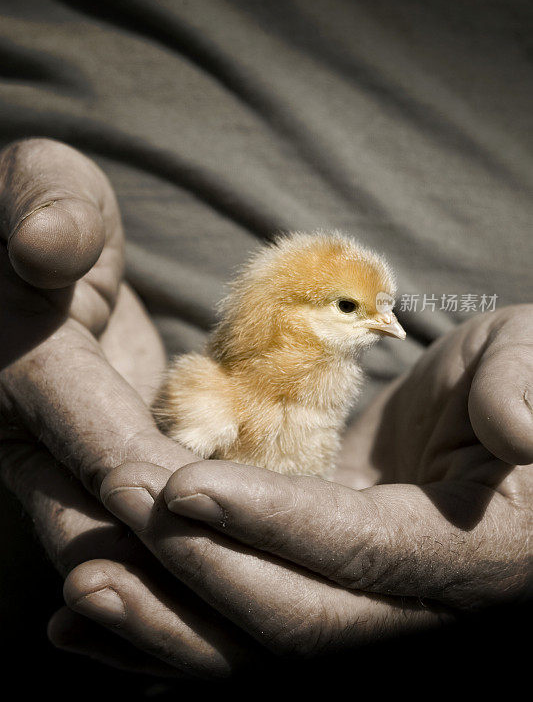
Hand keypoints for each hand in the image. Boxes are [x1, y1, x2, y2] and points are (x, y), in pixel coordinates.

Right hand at [0, 138, 258, 676]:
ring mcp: (64, 465)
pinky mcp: (100, 467)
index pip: (102, 451)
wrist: (37, 248)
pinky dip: (196, 549)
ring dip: (196, 575)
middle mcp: (33, 442)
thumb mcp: (40, 185)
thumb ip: (45, 206)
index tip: (249, 516)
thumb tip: (47, 243)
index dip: (171, 489)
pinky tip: (264, 570)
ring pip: (129, 546)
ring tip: (285, 599)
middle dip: (192, 561)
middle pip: (113, 529)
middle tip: (288, 588)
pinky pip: (146, 526)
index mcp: (15, 378)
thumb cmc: (45, 207)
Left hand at [95, 306, 531, 660]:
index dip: (271, 524)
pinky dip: (176, 627)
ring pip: (261, 645)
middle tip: (110, 513)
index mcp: (480, 552)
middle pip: (299, 619)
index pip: (360, 550)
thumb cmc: (523, 371)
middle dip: (199, 572)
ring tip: (79, 595)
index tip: (184, 487)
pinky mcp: (326, 591)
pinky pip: (249, 625)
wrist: (502, 413)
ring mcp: (370, 608)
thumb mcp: (528, 360)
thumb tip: (523, 430)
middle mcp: (424, 605)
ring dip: (169, 625)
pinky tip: (98, 628)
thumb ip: (521, 389)